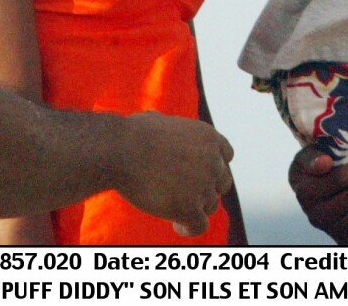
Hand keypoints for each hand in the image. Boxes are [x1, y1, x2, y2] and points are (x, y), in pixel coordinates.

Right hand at [116, 113, 233, 236]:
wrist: (121, 150)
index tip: (198, 174)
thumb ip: (171, 129)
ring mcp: (204, 186)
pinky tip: (176, 225)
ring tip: (174, 209)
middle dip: (206, 188)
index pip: (225, 156)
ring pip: (210, 206)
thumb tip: (160, 127)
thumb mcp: (160, 120)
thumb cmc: (132, 134)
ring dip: (195, 208)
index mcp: (209, 137)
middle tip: (185, 194)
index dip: (213, 167)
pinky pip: (199, 226)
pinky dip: (189, 228)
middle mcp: (213, 161)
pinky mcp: (190, 208)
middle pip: (221, 183)